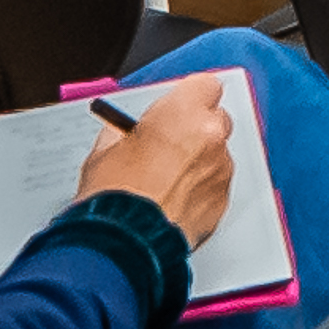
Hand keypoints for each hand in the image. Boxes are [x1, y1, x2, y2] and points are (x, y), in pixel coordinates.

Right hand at [77, 76, 237, 241]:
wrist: (126, 243)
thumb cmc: (115, 197)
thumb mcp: (106, 149)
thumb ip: (127, 130)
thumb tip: (129, 131)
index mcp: (182, 112)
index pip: (204, 85)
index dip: (189, 98)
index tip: (176, 108)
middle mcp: (209, 136)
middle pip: (215, 118)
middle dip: (195, 129)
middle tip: (168, 145)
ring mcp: (220, 170)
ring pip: (217, 154)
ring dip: (199, 162)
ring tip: (167, 181)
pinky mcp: (222, 201)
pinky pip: (216, 185)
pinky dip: (201, 189)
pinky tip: (174, 200)